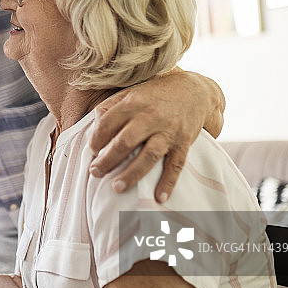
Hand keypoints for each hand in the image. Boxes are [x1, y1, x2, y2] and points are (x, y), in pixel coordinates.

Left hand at [89, 70, 223, 202]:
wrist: (194, 90)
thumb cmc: (155, 95)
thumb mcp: (130, 93)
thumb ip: (110, 107)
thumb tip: (94, 128)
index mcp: (133, 103)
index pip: (107, 124)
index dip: (96, 139)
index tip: (92, 152)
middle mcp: (150, 117)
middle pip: (125, 142)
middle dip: (107, 160)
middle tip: (95, 173)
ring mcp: (168, 131)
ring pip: (148, 156)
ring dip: (132, 174)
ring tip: (117, 187)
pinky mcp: (183, 142)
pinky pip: (175, 165)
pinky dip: (168, 182)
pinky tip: (159, 197)